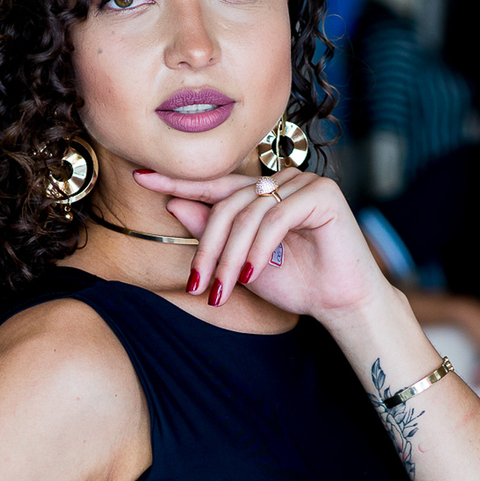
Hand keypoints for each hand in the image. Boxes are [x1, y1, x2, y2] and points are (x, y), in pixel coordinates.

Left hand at [133, 165, 390, 321]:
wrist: (339, 304)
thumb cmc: (295, 284)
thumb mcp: (239, 261)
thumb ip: (211, 232)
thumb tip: (175, 203)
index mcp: (261, 193)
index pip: (214, 184)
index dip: (178, 181)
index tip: (140, 176)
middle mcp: (280, 181)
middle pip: (227, 204)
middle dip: (208, 248)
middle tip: (198, 286)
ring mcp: (303, 182)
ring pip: (248, 213)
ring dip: (231, 255)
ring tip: (224, 288)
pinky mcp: (322, 193)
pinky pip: (276, 217)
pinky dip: (258, 248)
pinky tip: (251, 274)